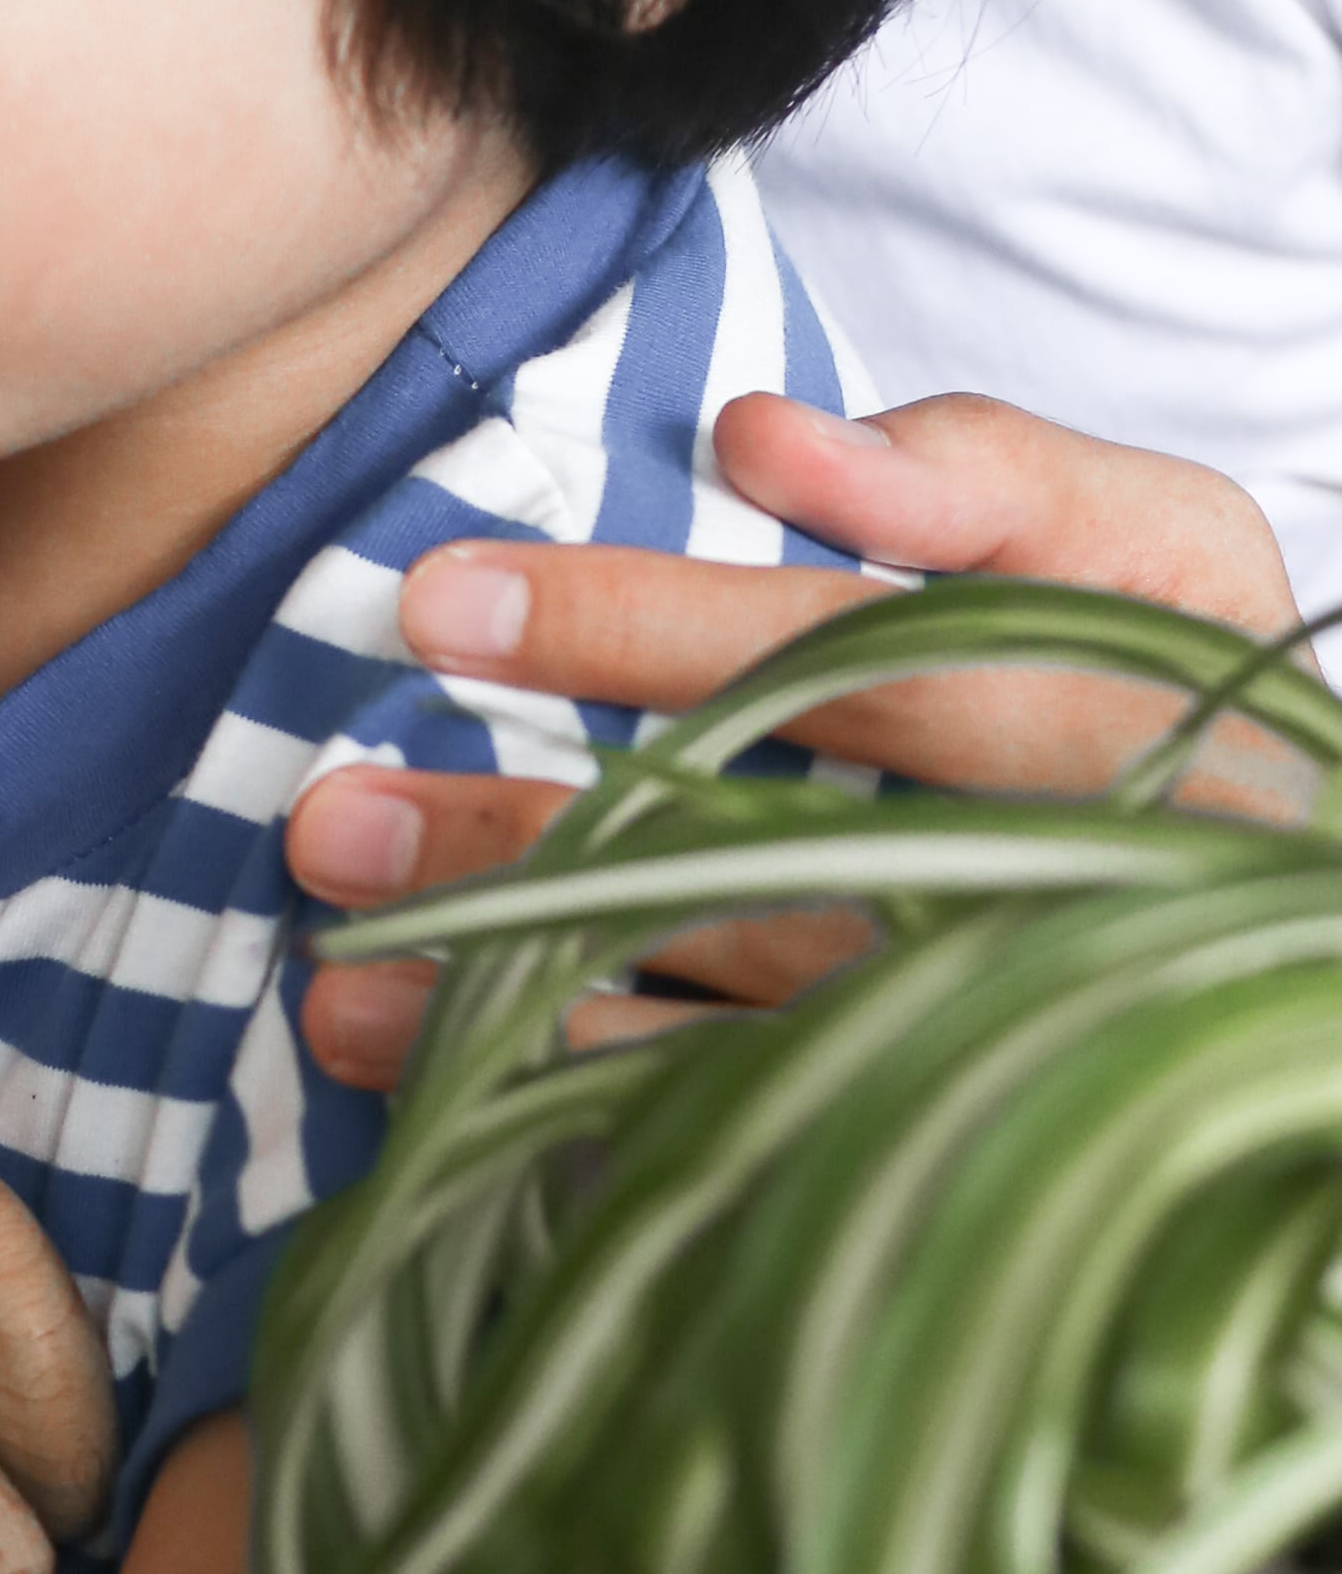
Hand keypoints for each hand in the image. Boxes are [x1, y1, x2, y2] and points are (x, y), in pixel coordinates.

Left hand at [293, 390, 1307, 1095]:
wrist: (1299, 926)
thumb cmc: (1193, 681)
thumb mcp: (1150, 541)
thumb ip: (979, 473)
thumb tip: (763, 436)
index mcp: (1104, 715)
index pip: (840, 660)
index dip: (639, 628)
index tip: (433, 604)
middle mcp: (1059, 896)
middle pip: (764, 862)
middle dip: (535, 841)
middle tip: (328, 816)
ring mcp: (1008, 1038)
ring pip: (740, 1024)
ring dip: (531, 996)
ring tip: (337, 975)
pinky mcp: (957, 1138)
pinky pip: (757, 1134)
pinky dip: (591, 1108)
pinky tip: (439, 1080)